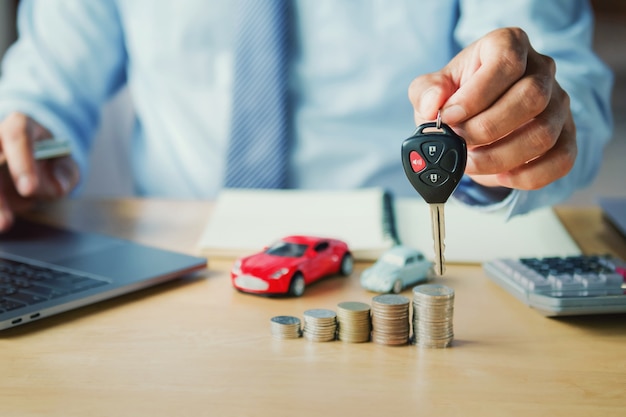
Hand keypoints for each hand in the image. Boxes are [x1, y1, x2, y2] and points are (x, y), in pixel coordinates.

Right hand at [0, 112, 79, 230]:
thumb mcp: (65, 165)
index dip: (21, 163)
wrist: (37, 162)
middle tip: (5, 223)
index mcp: (21, 125)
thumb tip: (58, 185)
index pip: (17, 135)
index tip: (29, 189)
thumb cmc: (51, 160)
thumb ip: (65, 174)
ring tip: (2, 227)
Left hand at [409, 27, 575, 190]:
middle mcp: (542, 69)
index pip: (505, 62)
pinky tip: (501, 176)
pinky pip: (561, 160)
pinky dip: (528, 176)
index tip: (448, 118)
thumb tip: (432, 104)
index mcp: (510, 45)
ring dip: (500, 157)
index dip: (475, 96)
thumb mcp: (435, 89)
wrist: (480, 116)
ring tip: (471, 162)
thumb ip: (426, 91)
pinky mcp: (567, 136)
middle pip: (531, 97)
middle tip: (459, 143)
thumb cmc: (459, 97)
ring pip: (543, 134)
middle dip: (487, 129)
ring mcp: (559, 104)